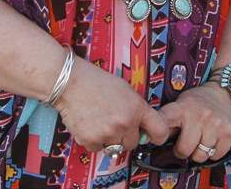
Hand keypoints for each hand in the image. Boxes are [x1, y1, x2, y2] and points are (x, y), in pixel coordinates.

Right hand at [54, 57, 169, 154]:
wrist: (70, 82)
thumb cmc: (98, 83)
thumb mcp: (126, 90)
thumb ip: (136, 109)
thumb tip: (142, 128)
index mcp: (137, 108)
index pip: (160, 131)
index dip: (157, 136)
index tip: (152, 136)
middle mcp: (125, 123)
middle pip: (132, 143)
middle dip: (125, 135)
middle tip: (113, 121)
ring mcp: (108, 134)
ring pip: (114, 148)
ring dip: (109, 139)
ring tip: (99, 120)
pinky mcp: (90, 141)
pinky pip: (97, 148)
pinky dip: (93, 140)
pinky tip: (88, 123)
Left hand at [158, 81, 230, 163]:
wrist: (226, 90)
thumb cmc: (199, 101)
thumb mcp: (181, 104)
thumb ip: (170, 121)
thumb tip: (153, 139)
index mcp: (183, 108)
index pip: (163, 123)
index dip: (157, 135)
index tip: (157, 139)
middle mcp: (200, 116)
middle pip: (184, 149)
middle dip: (182, 151)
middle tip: (184, 145)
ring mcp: (216, 125)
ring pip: (201, 156)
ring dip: (198, 153)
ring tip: (199, 142)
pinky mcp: (230, 133)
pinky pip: (216, 156)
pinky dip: (213, 153)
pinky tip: (212, 141)